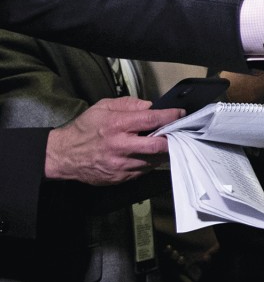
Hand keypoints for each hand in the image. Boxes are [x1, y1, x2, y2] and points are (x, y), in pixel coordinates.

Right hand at [44, 97, 181, 183]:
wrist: (63, 155)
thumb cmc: (84, 129)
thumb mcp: (102, 107)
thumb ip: (128, 104)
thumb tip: (150, 106)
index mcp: (117, 125)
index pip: (151, 120)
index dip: (170, 116)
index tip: (180, 114)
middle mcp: (121, 146)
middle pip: (158, 145)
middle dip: (172, 139)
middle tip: (178, 133)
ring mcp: (121, 164)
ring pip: (154, 160)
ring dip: (162, 152)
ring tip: (164, 144)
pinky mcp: (121, 177)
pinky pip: (144, 170)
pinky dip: (149, 162)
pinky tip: (148, 155)